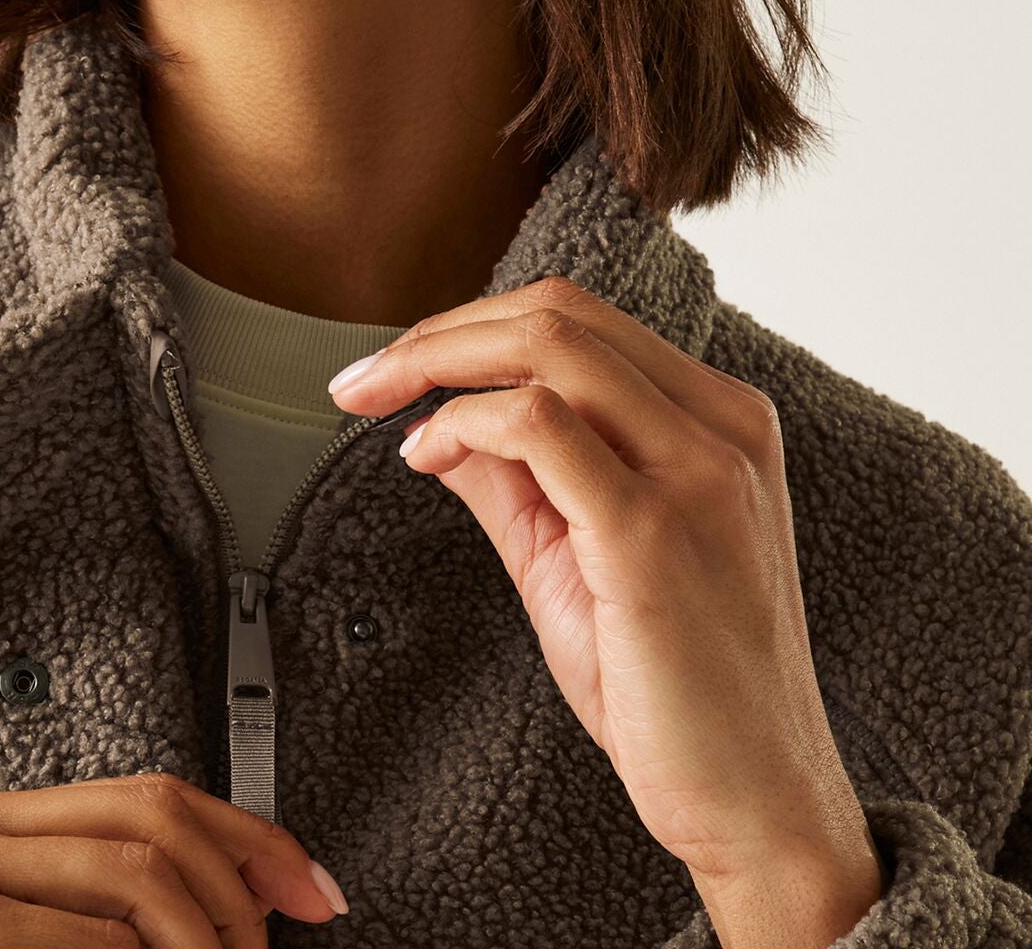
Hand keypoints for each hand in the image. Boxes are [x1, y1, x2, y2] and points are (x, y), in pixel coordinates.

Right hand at [0, 771, 344, 946]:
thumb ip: (87, 903)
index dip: (244, 833)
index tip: (308, 887)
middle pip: (149, 820)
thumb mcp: (6, 939)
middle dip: (237, 888)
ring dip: (203, 943)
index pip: (138, 794)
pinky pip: (97, 948)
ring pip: (137, 882)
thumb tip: (234, 901)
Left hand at [328, 275, 876, 899]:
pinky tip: (427, 455)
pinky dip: (462, 421)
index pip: (579, 318)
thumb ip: (517, 475)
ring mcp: (698, 474)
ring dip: (438, 361)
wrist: (755, 804)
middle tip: (362, 376)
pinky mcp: (655, 533)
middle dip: (440, 332)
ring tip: (381, 403)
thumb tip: (438, 416)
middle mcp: (721, 429)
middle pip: (559, 313)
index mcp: (718, 420)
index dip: (470, 325)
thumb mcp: (578, 551)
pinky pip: (539, 426)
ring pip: (551, 346)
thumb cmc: (677, 685)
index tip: (396, 365)